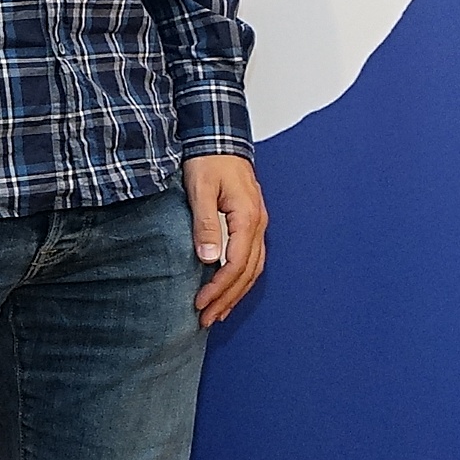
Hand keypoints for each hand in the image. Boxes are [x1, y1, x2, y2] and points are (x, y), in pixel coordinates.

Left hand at [186, 154, 270, 324]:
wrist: (220, 141)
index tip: (200, 303)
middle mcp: (258, 225)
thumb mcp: (200, 190)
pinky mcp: (251, 225)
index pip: (236, 263)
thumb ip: (205, 224)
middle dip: (228, 299)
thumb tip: (207, 259)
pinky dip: (240, 280)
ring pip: (253, 269)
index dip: (219, 287)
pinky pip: (252, 259)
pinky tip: (228, 290)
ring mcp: (258, 225)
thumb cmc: (209, 162)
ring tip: (218, 313)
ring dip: (236, 294)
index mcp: (248, 218)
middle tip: (206, 319)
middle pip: (248, 272)